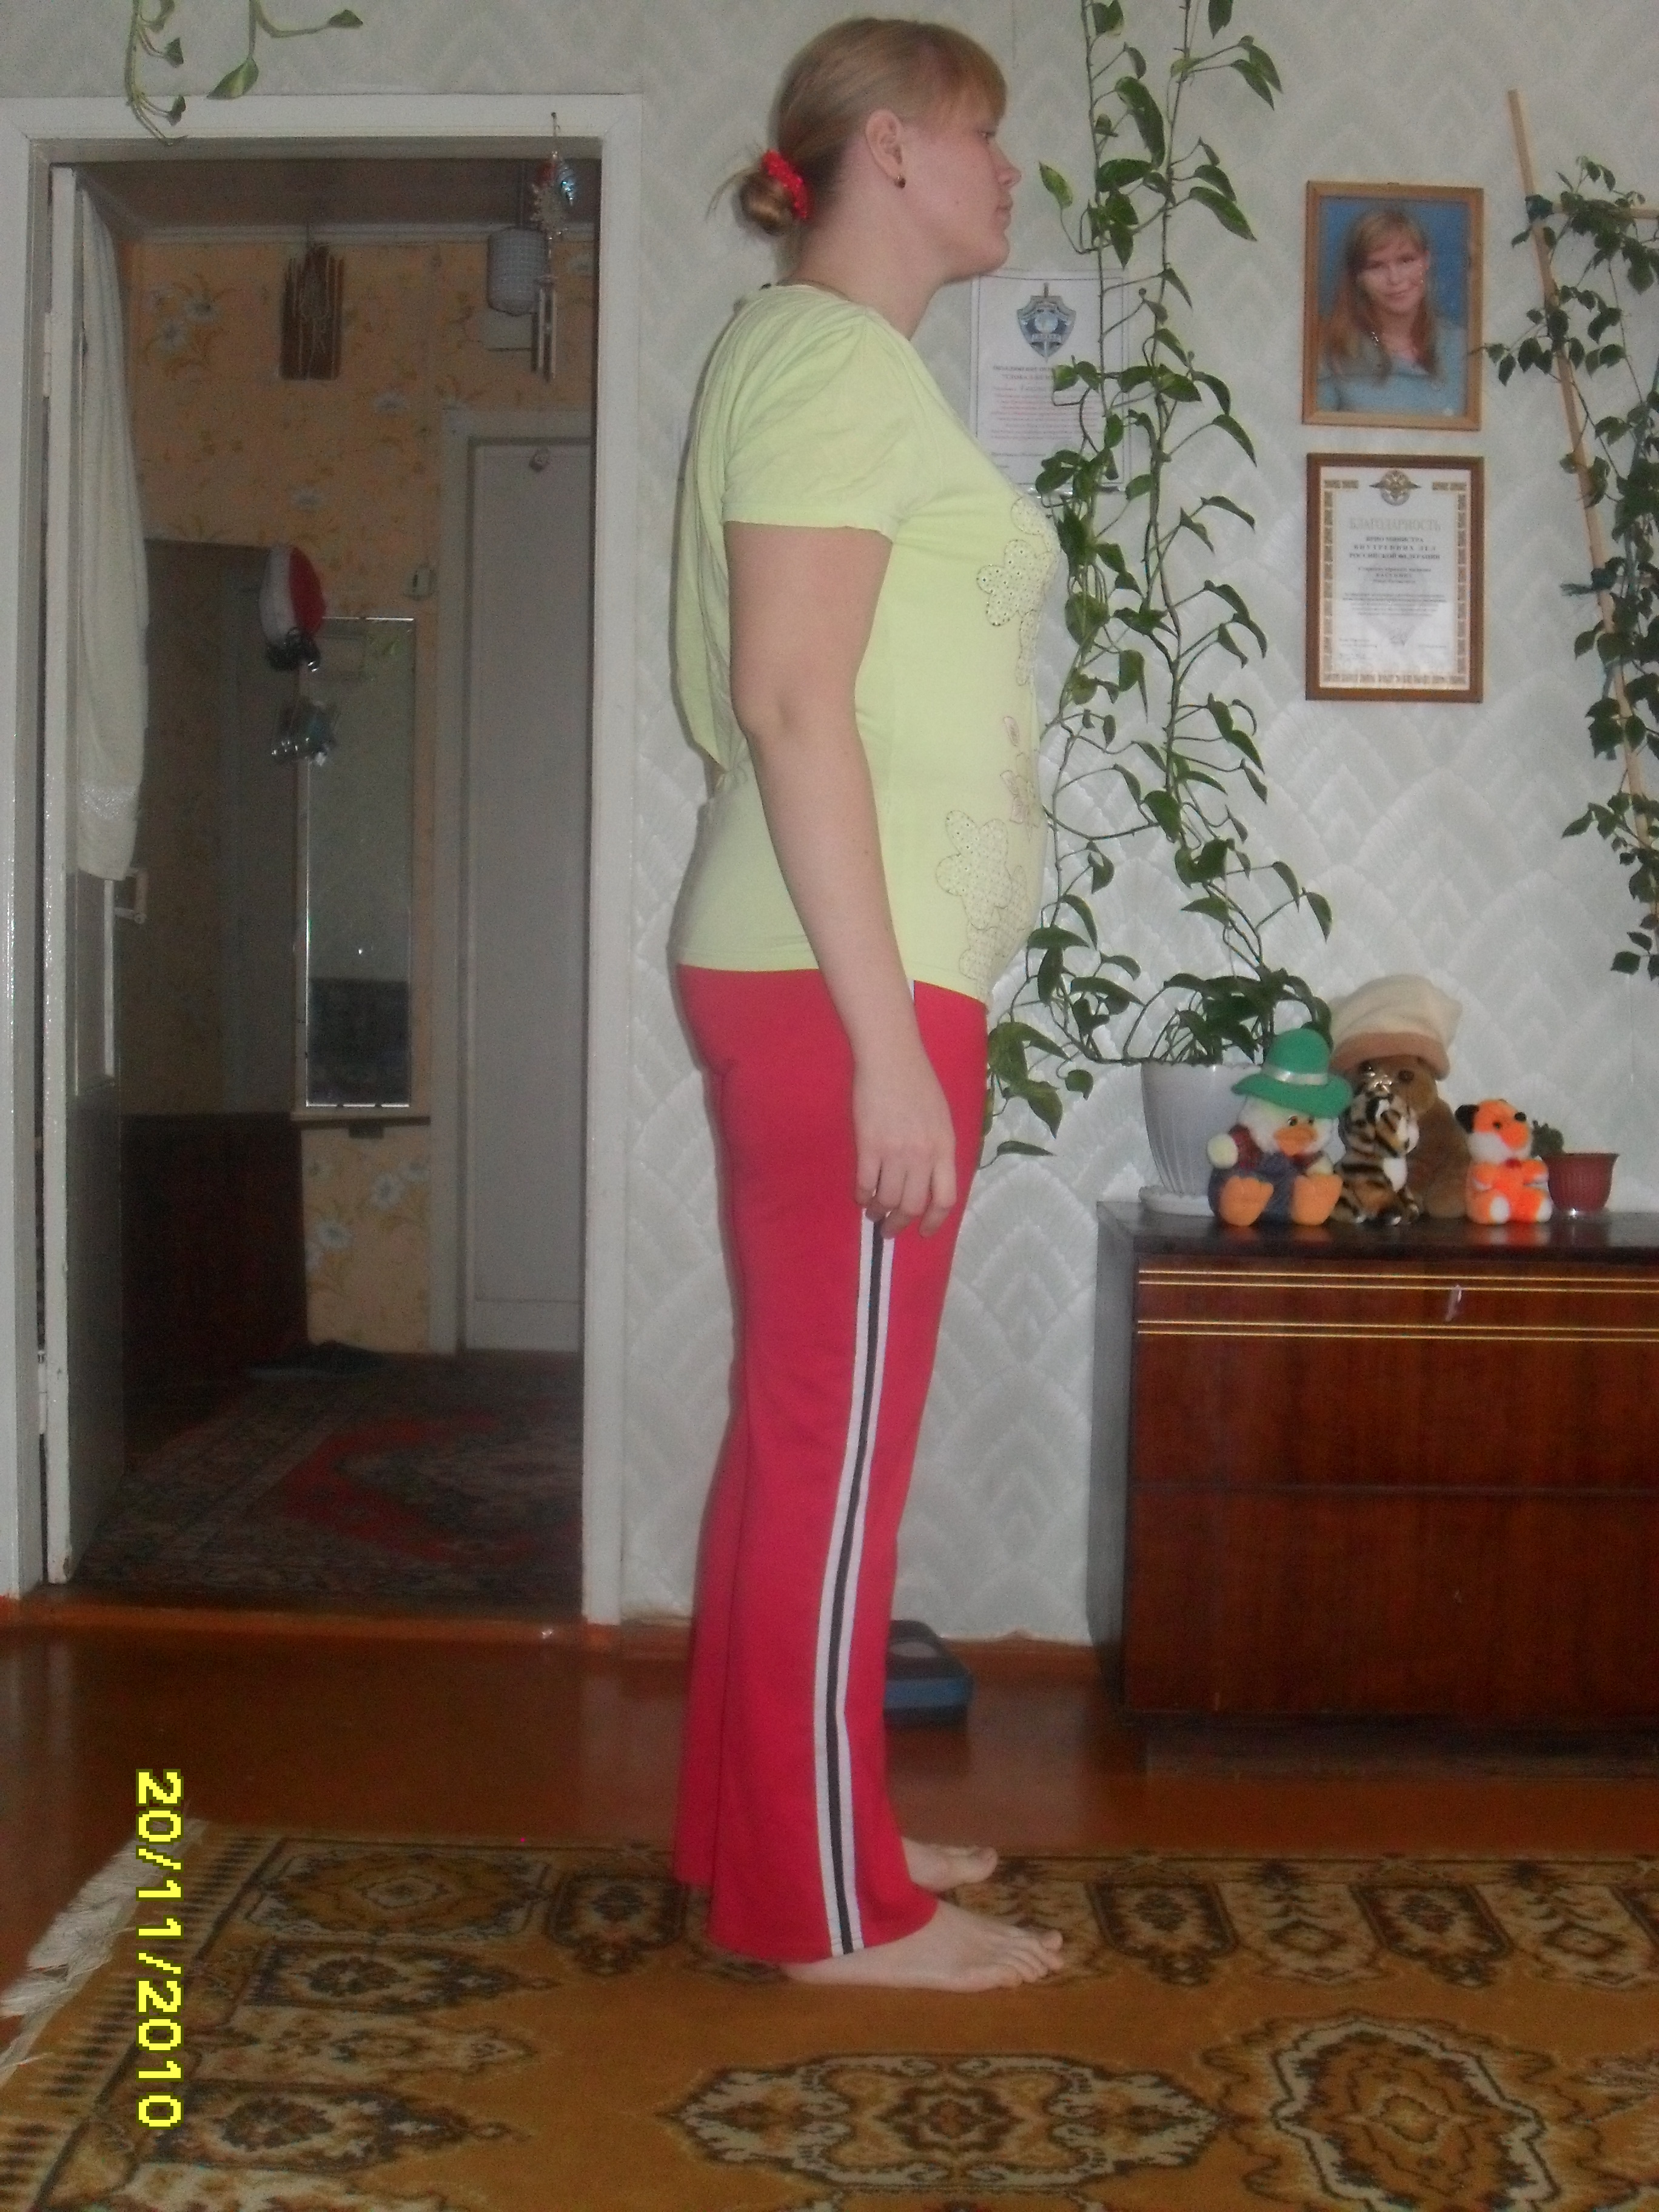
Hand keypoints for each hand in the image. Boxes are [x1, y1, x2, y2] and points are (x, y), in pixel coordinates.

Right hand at [852, 1043, 957, 1236]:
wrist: (890, 1058)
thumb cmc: (917, 1082)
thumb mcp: (941, 1118)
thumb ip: (938, 1149)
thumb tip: (928, 1180)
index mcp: (944, 1147)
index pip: (945, 1198)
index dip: (933, 1221)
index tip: (923, 1232)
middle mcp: (923, 1154)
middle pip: (913, 1205)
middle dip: (900, 1224)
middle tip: (890, 1229)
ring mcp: (895, 1151)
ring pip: (887, 1199)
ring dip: (878, 1212)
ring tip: (873, 1213)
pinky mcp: (868, 1145)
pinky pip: (865, 1184)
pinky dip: (861, 1196)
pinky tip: (860, 1196)